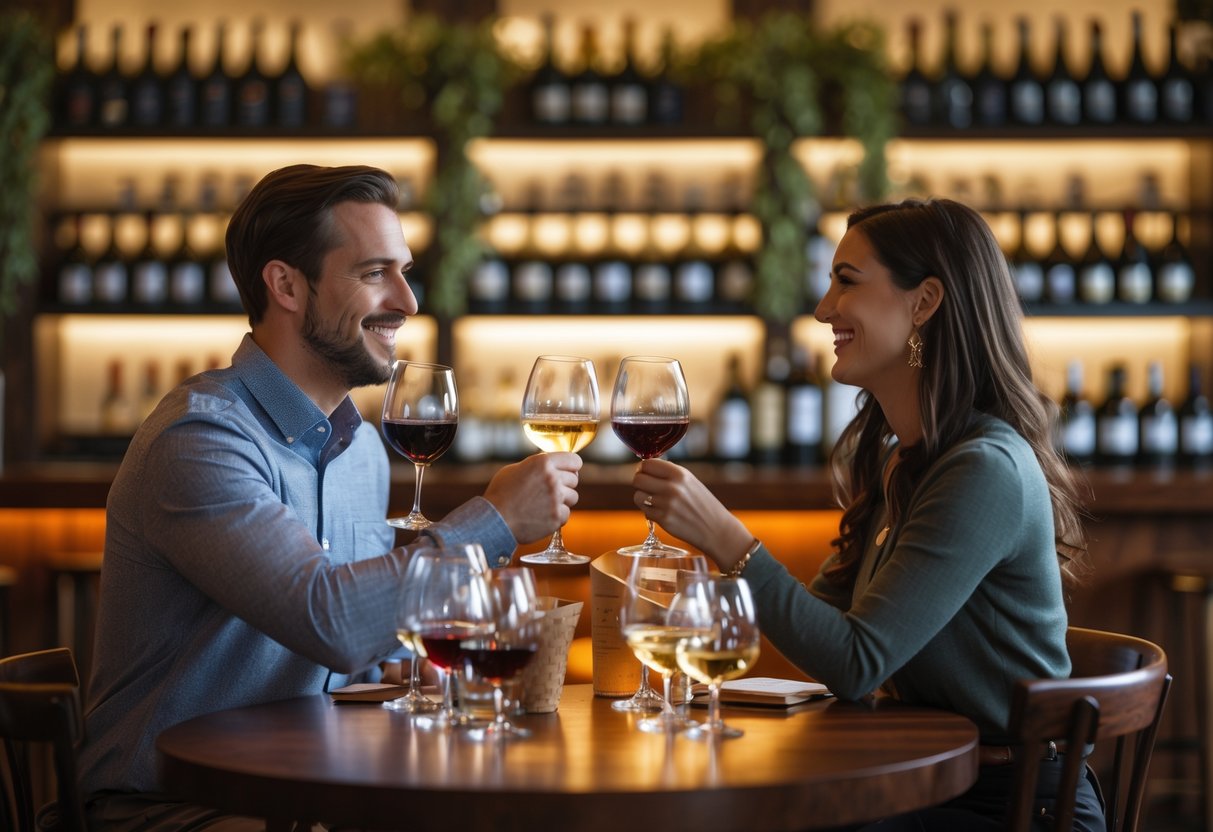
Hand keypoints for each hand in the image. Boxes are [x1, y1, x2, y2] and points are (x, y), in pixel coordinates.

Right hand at [484, 452, 581, 544]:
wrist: (494, 520)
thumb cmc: (501, 494)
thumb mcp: (515, 469)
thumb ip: (536, 466)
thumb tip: (551, 466)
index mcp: (542, 462)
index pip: (574, 460)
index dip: (572, 466)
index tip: (569, 471)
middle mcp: (552, 478)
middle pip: (574, 479)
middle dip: (564, 485)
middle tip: (549, 491)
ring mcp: (556, 498)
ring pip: (573, 497)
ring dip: (562, 501)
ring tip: (544, 504)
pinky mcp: (556, 516)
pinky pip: (566, 514)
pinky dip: (557, 517)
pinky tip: (542, 516)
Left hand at [631, 459, 753, 569]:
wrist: (716, 528)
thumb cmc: (702, 503)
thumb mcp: (689, 481)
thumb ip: (668, 473)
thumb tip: (644, 468)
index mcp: (679, 473)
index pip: (647, 464)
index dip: (643, 469)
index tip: (645, 473)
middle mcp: (672, 487)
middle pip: (638, 479)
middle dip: (640, 483)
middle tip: (647, 488)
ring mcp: (667, 504)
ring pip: (638, 496)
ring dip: (643, 499)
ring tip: (656, 501)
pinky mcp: (664, 519)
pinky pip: (645, 512)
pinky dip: (650, 512)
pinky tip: (662, 513)